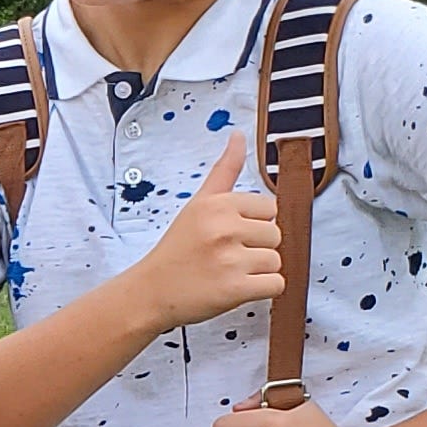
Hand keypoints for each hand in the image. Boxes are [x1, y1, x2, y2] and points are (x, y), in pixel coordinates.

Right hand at [139, 141, 283, 334]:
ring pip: (276, 261)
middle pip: (275, 235)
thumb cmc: (177, 250)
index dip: (253, 225)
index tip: (228, 236)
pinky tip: (236, 288)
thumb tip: (238, 135)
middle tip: (226, 257)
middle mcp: (224, 228)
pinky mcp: (235, 289)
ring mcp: (230, 260)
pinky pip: (276, 285)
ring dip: (258, 272)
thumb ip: (224, 170)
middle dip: (257, 249)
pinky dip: (262, 291)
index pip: (270, 208)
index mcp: (218, 205)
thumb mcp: (197, 204)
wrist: (150, 292)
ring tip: (228, 273)